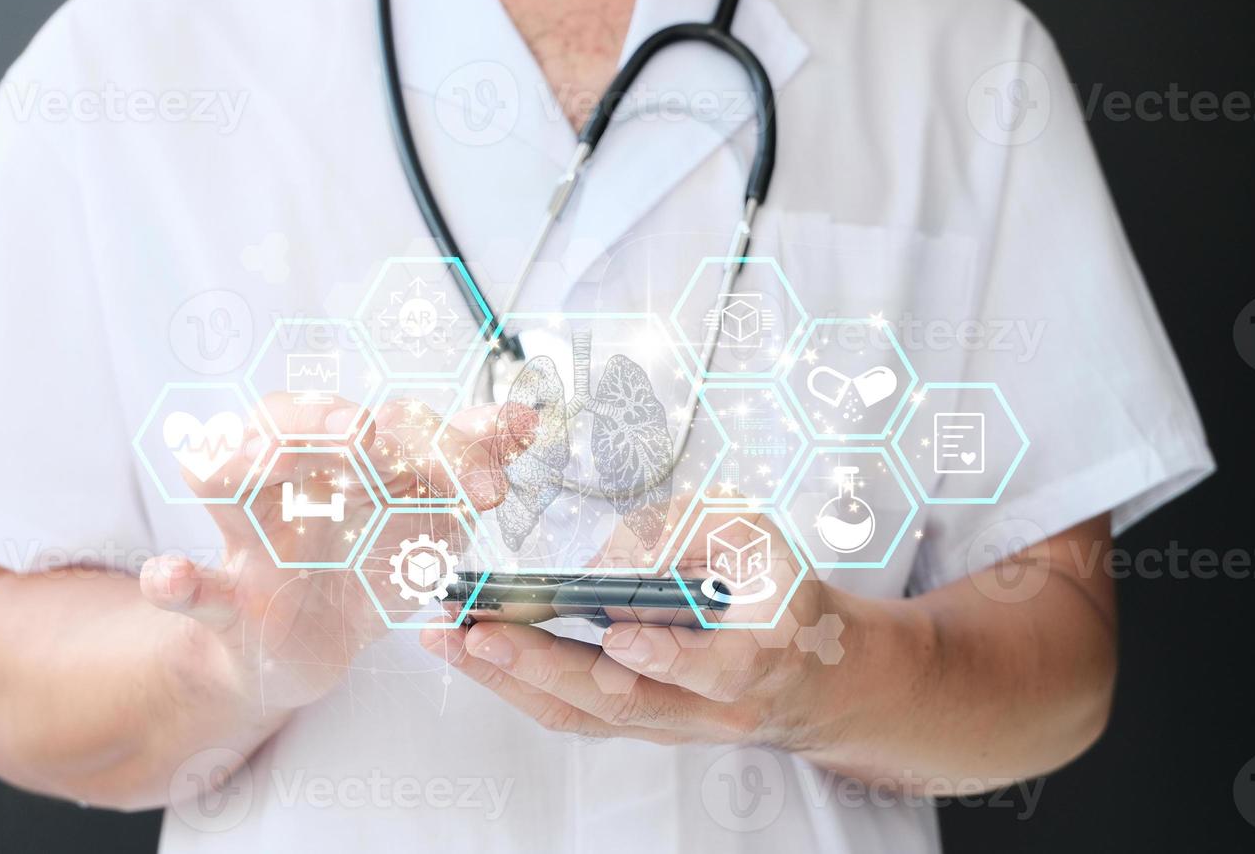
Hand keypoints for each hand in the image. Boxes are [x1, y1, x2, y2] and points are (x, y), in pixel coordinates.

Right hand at [139, 393, 512, 713]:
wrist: (310, 646)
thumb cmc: (364, 560)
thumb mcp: (428, 514)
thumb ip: (468, 464)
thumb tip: (526, 417)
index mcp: (343, 453)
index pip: (386, 421)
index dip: (442, 440)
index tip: (492, 478)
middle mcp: (290, 479)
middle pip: (287, 421)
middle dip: (321, 418)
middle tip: (363, 433)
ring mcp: (251, 537)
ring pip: (224, 479)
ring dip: (241, 462)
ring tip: (261, 459)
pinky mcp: (226, 601)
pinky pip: (191, 587)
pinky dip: (175, 580)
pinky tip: (170, 575)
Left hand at [421, 510, 850, 751]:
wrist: (806, 673)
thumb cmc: (778, 594)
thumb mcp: (760, 540)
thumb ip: (697, 529)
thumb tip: (615, 551)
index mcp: (758, 658)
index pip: (713, 671)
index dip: (668, 657)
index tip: (621, 635)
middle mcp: (708, 709)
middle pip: (621, 702)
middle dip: (541, 666)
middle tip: (479, 633)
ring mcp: (666, 725)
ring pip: (583, 715)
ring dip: (509, 680)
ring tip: (448, 641)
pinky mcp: (633, 725)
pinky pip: (570, 712)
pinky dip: (515, 682)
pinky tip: (470, 652)